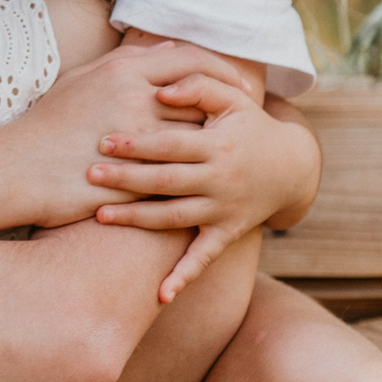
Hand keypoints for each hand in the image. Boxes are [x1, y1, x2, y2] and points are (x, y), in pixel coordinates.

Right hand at [9, 41, 241, 227]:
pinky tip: (207, 179)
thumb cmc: (47, 125)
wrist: (17, 170)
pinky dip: (196, 175)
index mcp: (124, 71)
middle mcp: (136, 101)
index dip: (222, 72)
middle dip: (228, 111)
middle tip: (248, 118)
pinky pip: (180, 174)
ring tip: (231, 152)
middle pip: (203, 101)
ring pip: (196, 140)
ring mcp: (137, 141)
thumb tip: (168, 50)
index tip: (237, 86)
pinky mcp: (135, 178)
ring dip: (214, 145)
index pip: (193, 62)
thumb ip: (127, 62)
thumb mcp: (82, 80)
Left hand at [90, 74, 322, 301]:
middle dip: (127, 180)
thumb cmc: (249, 125)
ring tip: (98, 216)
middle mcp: (221, 180)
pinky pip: (203, 258)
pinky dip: (184, 277)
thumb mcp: (231, 99)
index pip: (171, 144)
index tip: (104, 141)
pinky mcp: (227, 233)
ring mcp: (223, 210)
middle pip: (166, 181)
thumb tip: (160, 90)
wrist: (291, 167)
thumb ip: (197, 86)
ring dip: (137, 220)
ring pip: (174, 218)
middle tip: (89, 175)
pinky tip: (161, 296)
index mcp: (218, 145)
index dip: (138, 143)